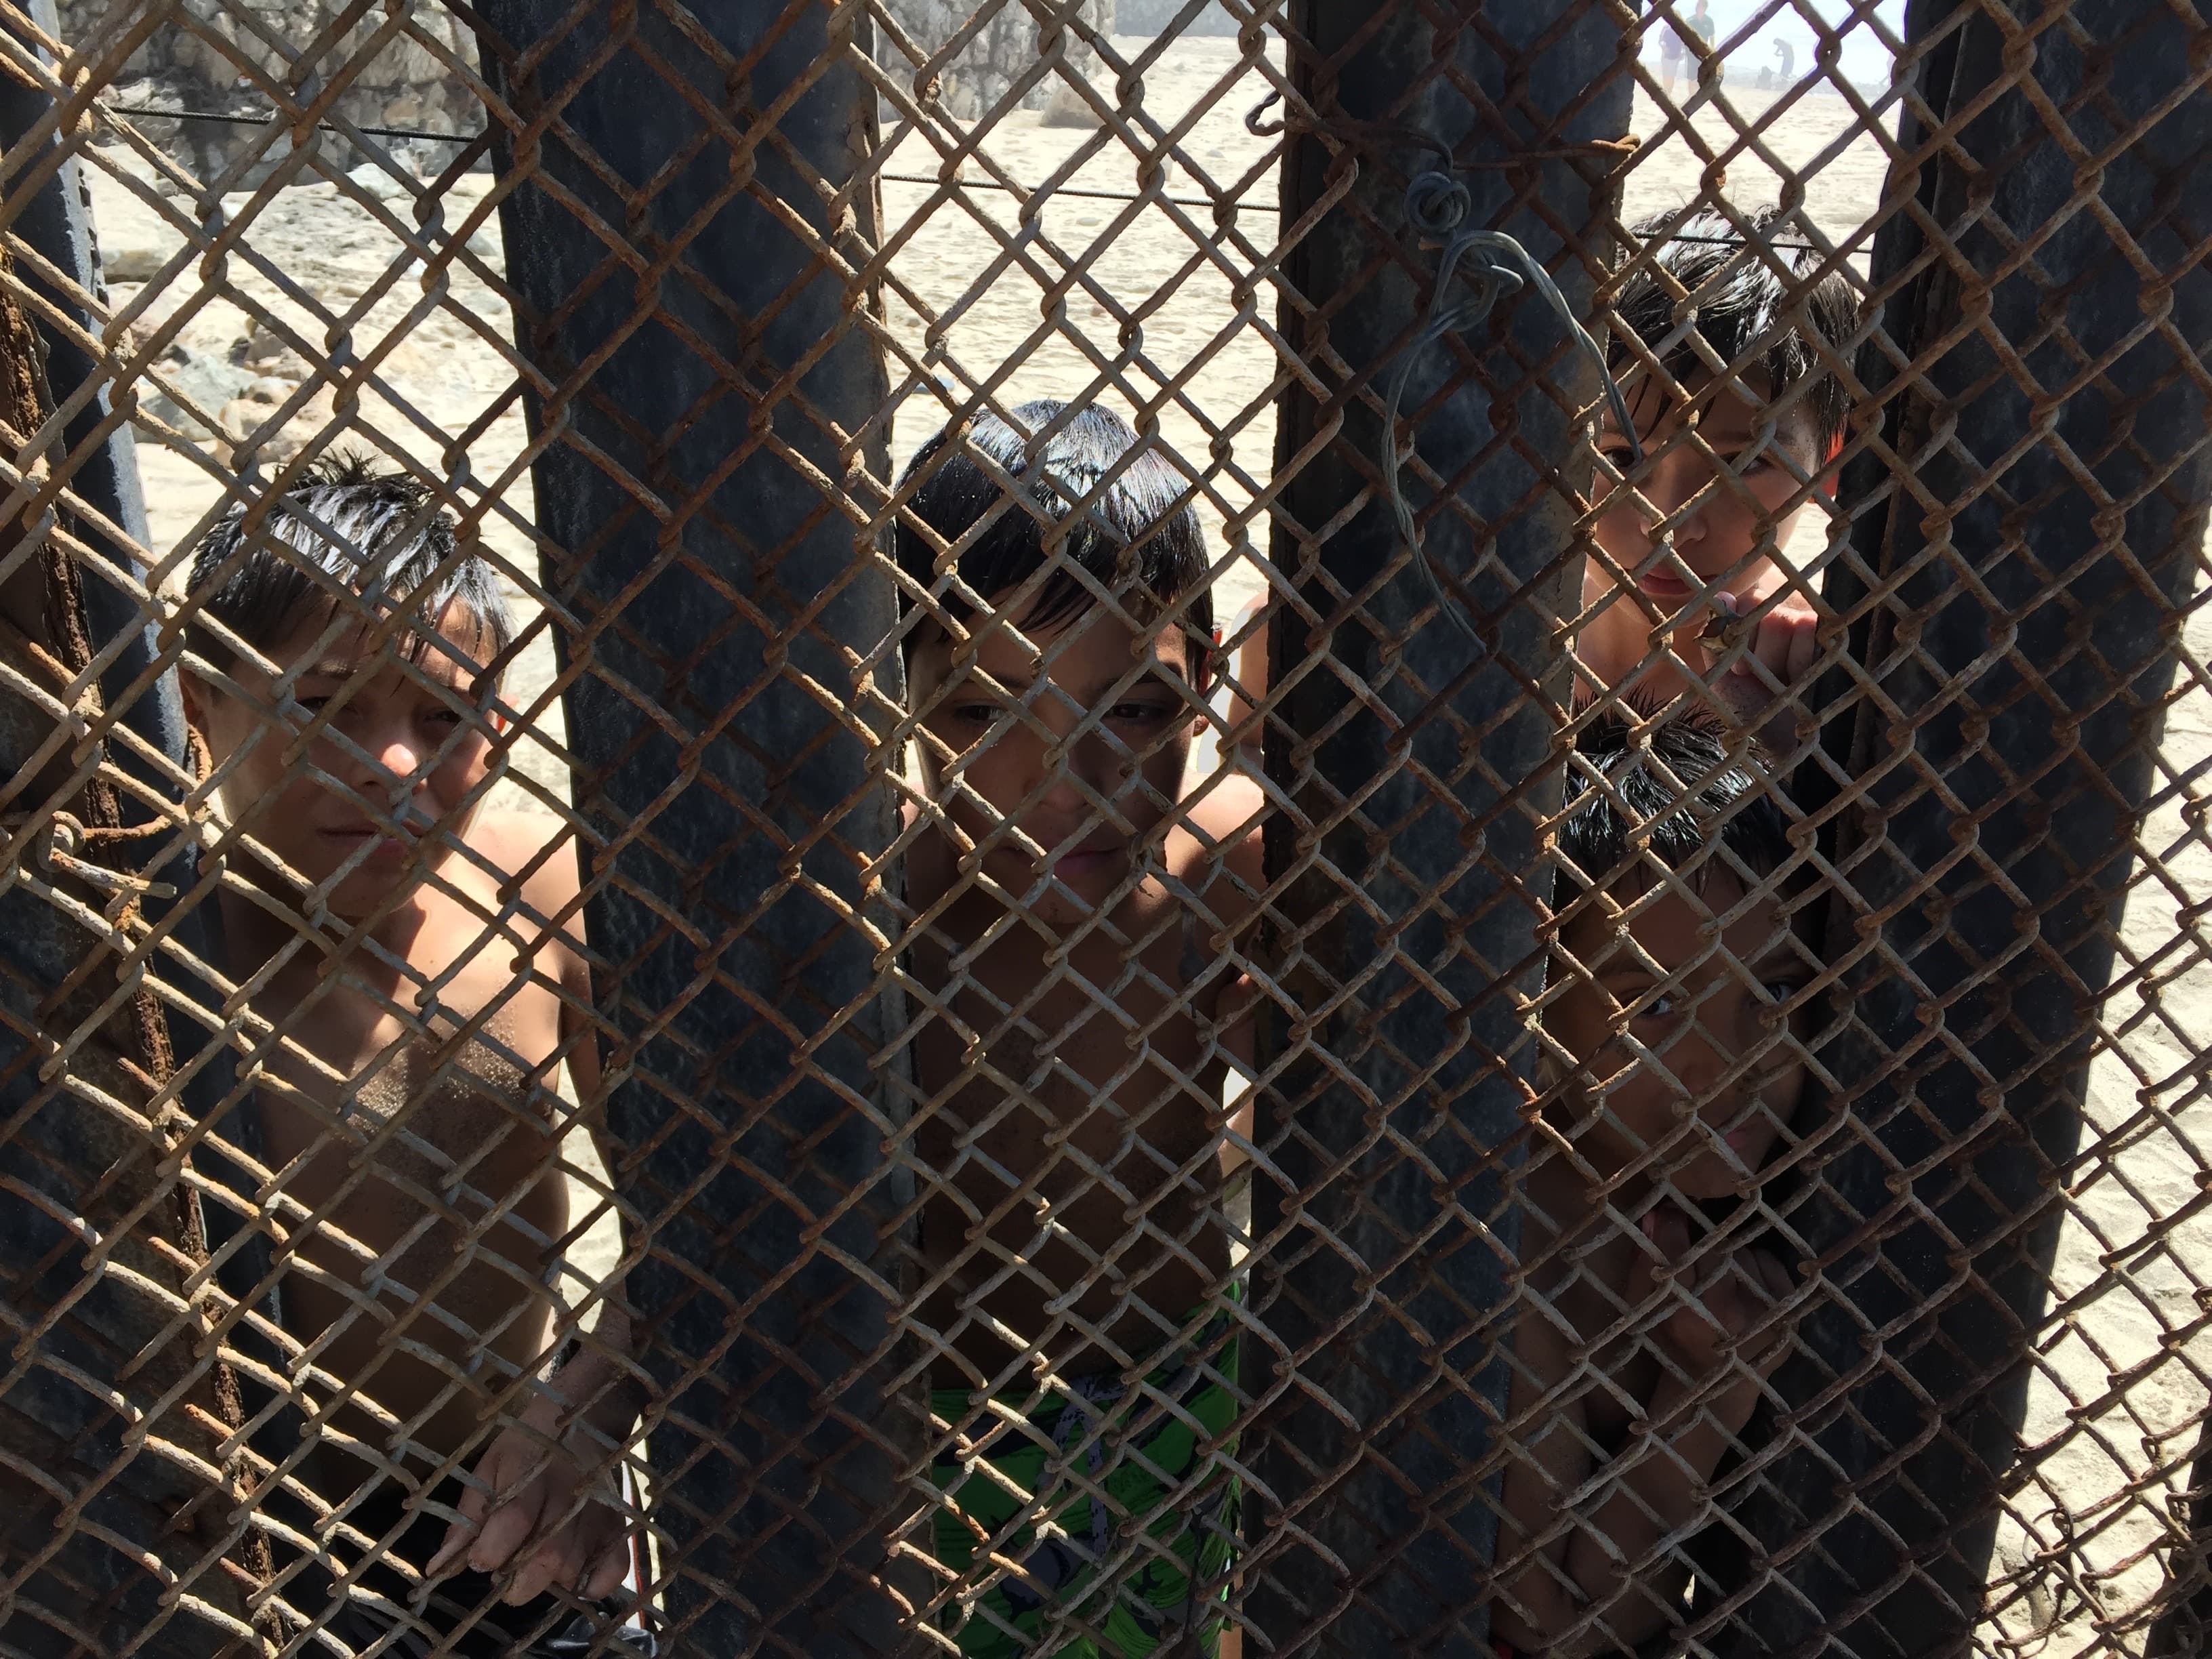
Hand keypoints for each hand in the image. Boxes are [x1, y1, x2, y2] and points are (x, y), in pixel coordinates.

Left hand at [425, 1386, 631, 1605]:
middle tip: (505, 1582)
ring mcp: (598, 1509)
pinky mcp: (618, 1521)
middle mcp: (569, 1493)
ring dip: (550, 1581)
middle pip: (548, 1554)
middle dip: (519, 1582)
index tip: (479, 1563)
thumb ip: (467, 1519)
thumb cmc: (528, 1445)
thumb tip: (438, 1568)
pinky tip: (573, 1580)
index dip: (493, 1548)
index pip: (515, 1517)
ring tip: (535, 1568)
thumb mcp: (489, 1467)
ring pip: (575, 1566)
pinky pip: (614, 1567)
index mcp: (531, 1471)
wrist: (585, 1415)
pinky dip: (595, 1584)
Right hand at [1630, 1201, 1796, 1383]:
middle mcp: (1728, 1317)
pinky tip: (1743, 1288)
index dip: (1671, 1225)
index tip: (1668, 1212)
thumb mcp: (1646, 1312)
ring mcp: (1764, 1315)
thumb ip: (1643, 1265)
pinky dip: (1753, 1266)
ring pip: (1740, 1253)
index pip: (1677, 1252)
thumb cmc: (1676, 1344)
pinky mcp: (1789, 1313)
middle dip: (1699, 1244)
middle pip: (1711, 1249)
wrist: (1724, 1387)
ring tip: (1720, 1279)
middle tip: (1695, 1253)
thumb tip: (1656, 1214)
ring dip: (1727, 1258)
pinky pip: (1766, 1261)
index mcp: (1685, 1320)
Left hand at [1700, 589, 1820, 744]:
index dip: (1736, 635)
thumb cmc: (1745, 704)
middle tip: (1753, 676)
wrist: (1776, 735)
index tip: (1738, 670)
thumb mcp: (1720, 674)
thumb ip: (1715, 638)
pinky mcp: (1822, 632)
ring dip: (1773, 659)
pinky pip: (1806, 625)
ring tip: (1775, 680)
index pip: (1737, 601)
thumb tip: (1723, 595)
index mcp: (1742, 621)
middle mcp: (1769, 613)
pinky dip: (1797, 659)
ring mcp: (1796, 620)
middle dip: (1753, 651)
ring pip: (1780, 620)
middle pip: (1758, 607)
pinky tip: (1796, 677)